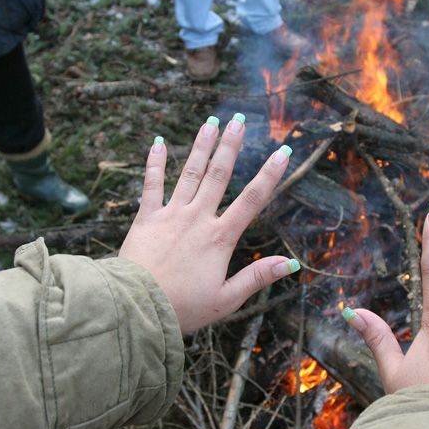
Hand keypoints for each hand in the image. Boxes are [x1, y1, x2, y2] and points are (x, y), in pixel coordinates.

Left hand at [119, 115, 298, 332]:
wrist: (138, 307)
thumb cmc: (183, 308)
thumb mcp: (227, 299)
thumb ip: (257, 277)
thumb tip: (290, 263)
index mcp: (220, 238)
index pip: (252, 200)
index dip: (270, 175)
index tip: (282, 152)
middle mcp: (197, 218)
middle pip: (218, 176)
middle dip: (231, 146)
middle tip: (239, 120)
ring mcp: (171, 215)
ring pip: (190, 173)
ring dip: (201, 147)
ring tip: (211, 122)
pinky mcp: (146, 218)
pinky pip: (152, 185)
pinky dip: (155, 162)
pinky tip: (159, 142)